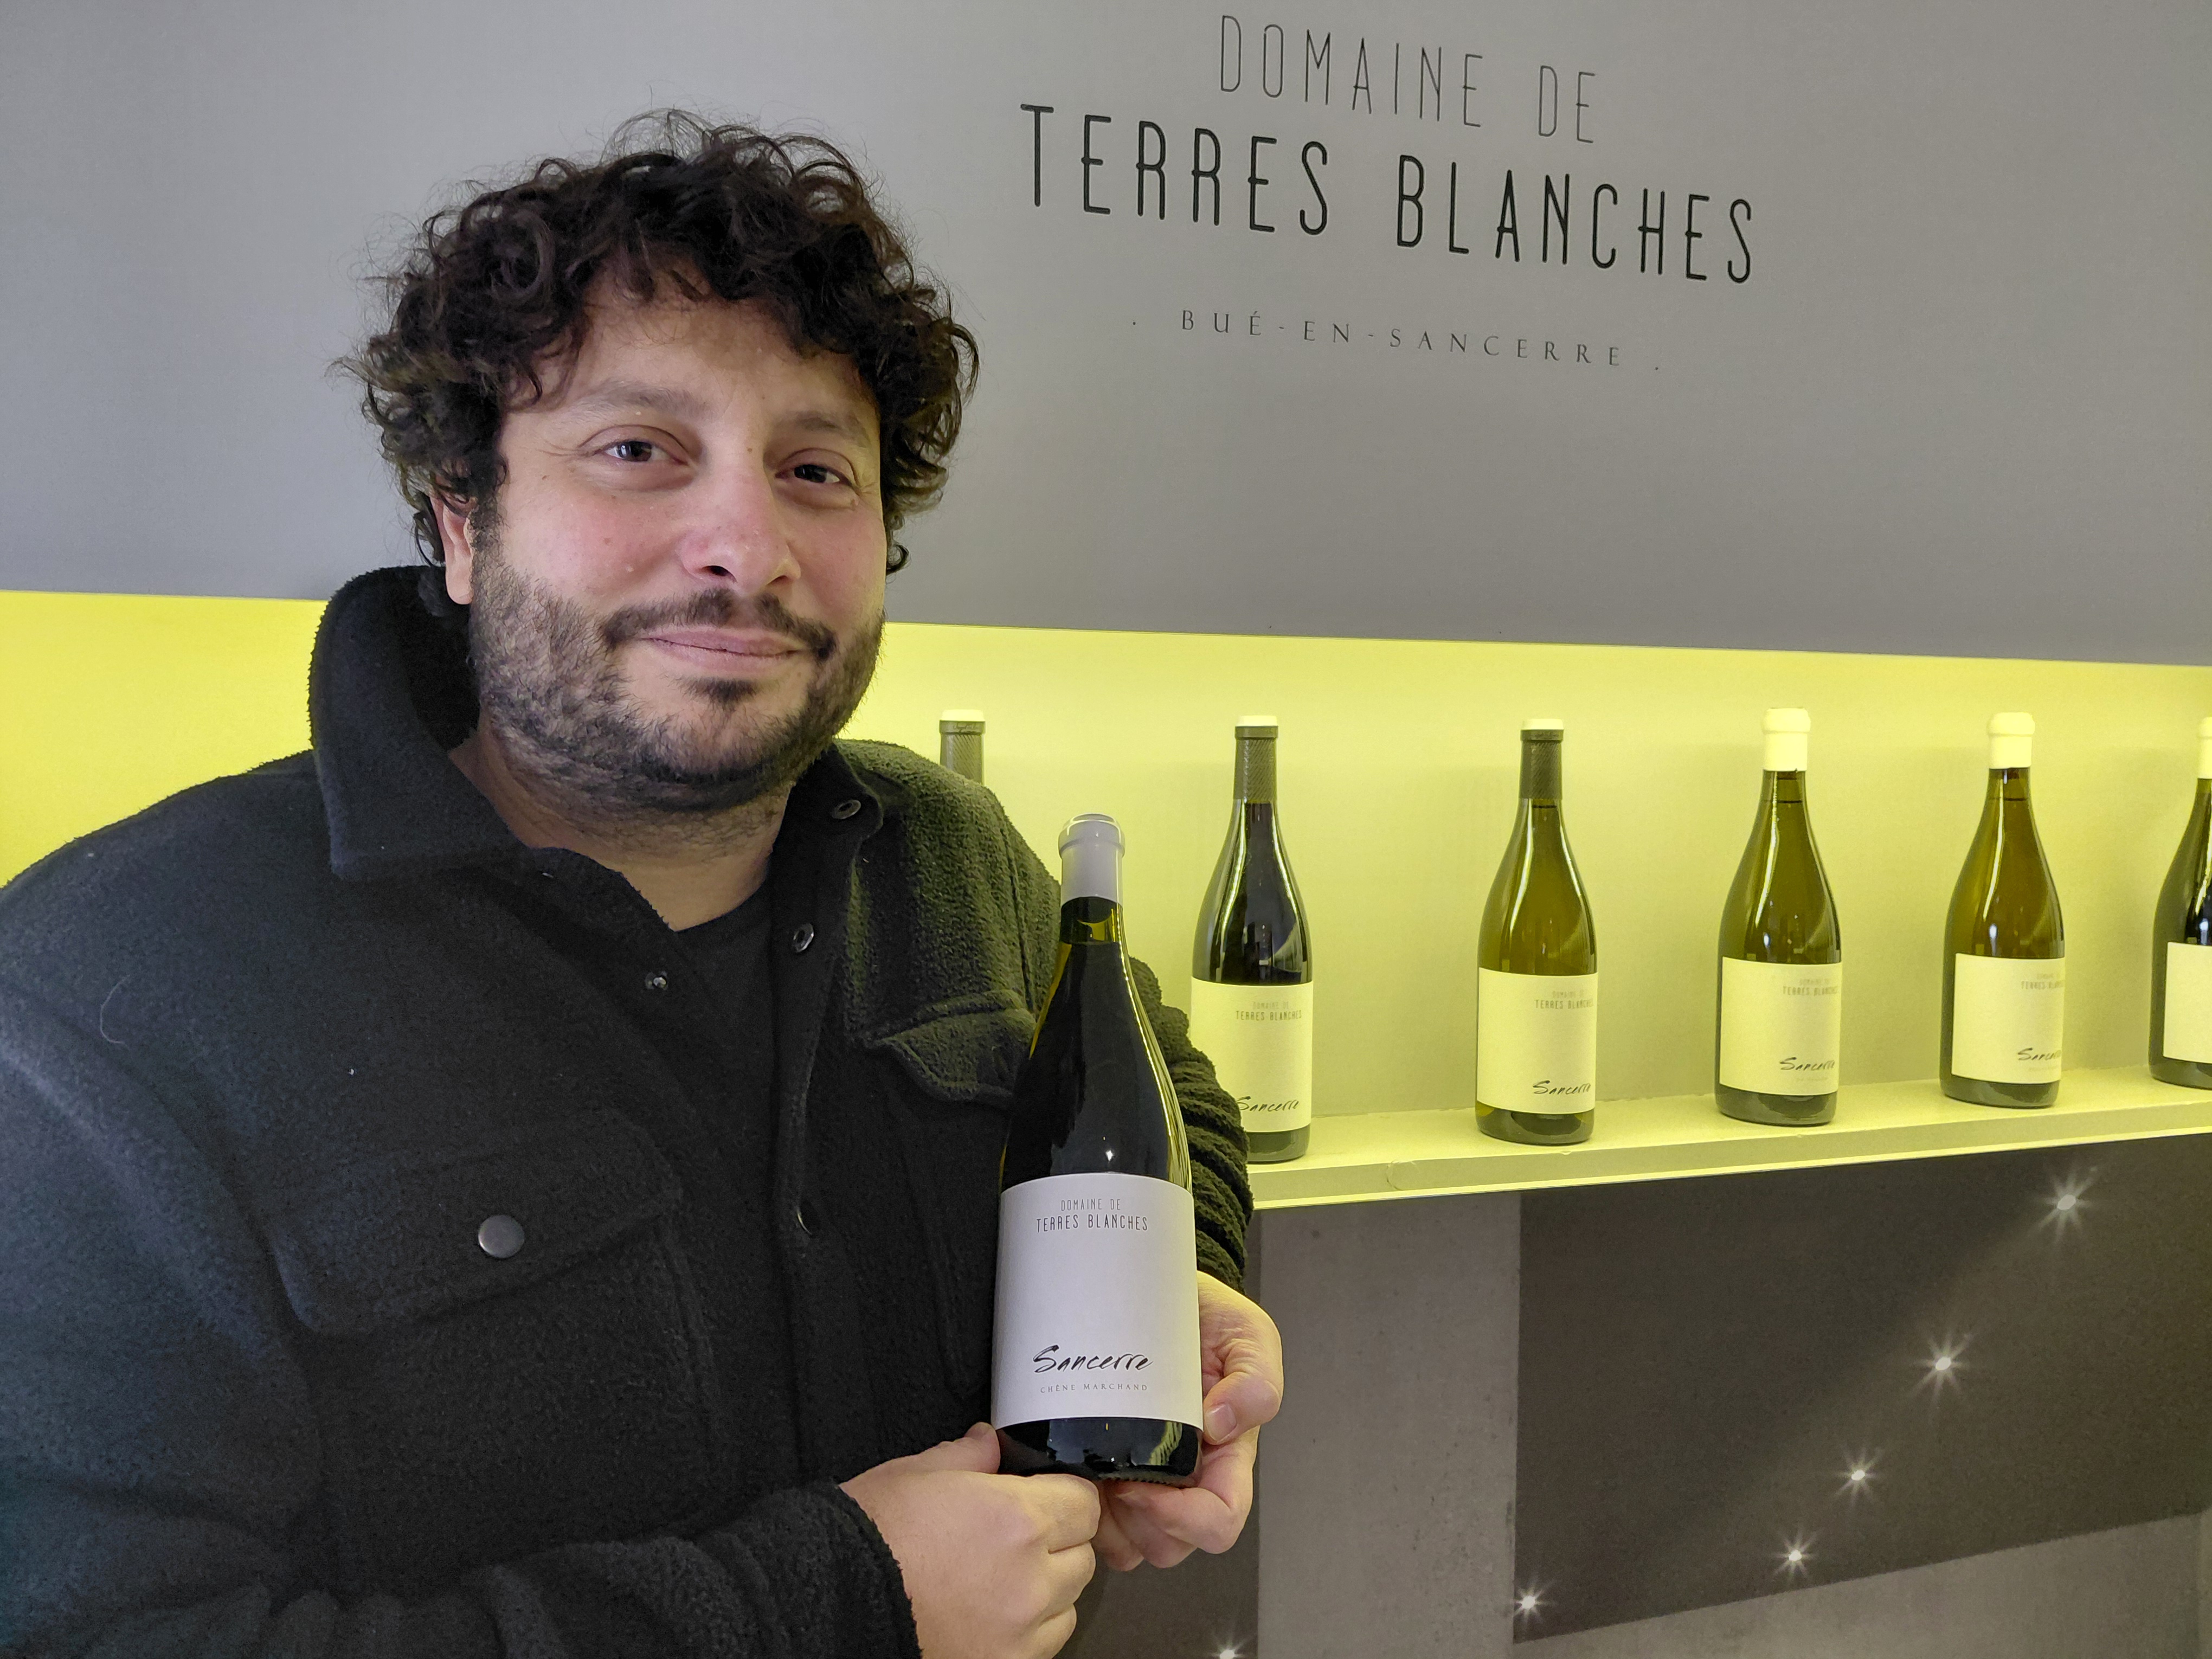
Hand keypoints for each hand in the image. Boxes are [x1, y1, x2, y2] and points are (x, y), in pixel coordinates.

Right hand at [842, 1422, 1099, 1658]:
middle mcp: (1029, 1579)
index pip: (1084, 1503)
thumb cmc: (866, 1538)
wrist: (829, 1604)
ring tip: (998, 1579)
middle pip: (1081, 1555)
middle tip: (1014, 1538)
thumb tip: (990, 1442)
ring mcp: (1019, 1632)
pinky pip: (1045, 1645)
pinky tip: (990, 1614)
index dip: (1063, 1495)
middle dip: (1057, 1542)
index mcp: (1016, 1519)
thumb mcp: (913, 1474)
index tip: (1043, 1498)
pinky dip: (1029, 1630)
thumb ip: (967, 1456)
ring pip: (1068, 1604)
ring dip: (1047, 1589)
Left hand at [1095, 1271, 1282, 1570]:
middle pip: (1169, 1545)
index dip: (1183, 1519)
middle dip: (1138, 1523)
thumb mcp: (1247, 1335)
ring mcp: (1143, 1481)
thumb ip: (1255, 1380)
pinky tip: (1066, 1470)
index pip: (1218, 1521)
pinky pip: (1093, 1524)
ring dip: (1105, 1523)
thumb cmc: (1205, 1321)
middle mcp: (1185, 1481)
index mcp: (1224, 1459)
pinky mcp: (1103, 1473)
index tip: (1143, 1482)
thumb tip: (1222, 1425)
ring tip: (1085, 1472)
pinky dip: (1077, 1509)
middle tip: (1109, 1474)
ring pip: (1128, 1544)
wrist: (1156, 1296)